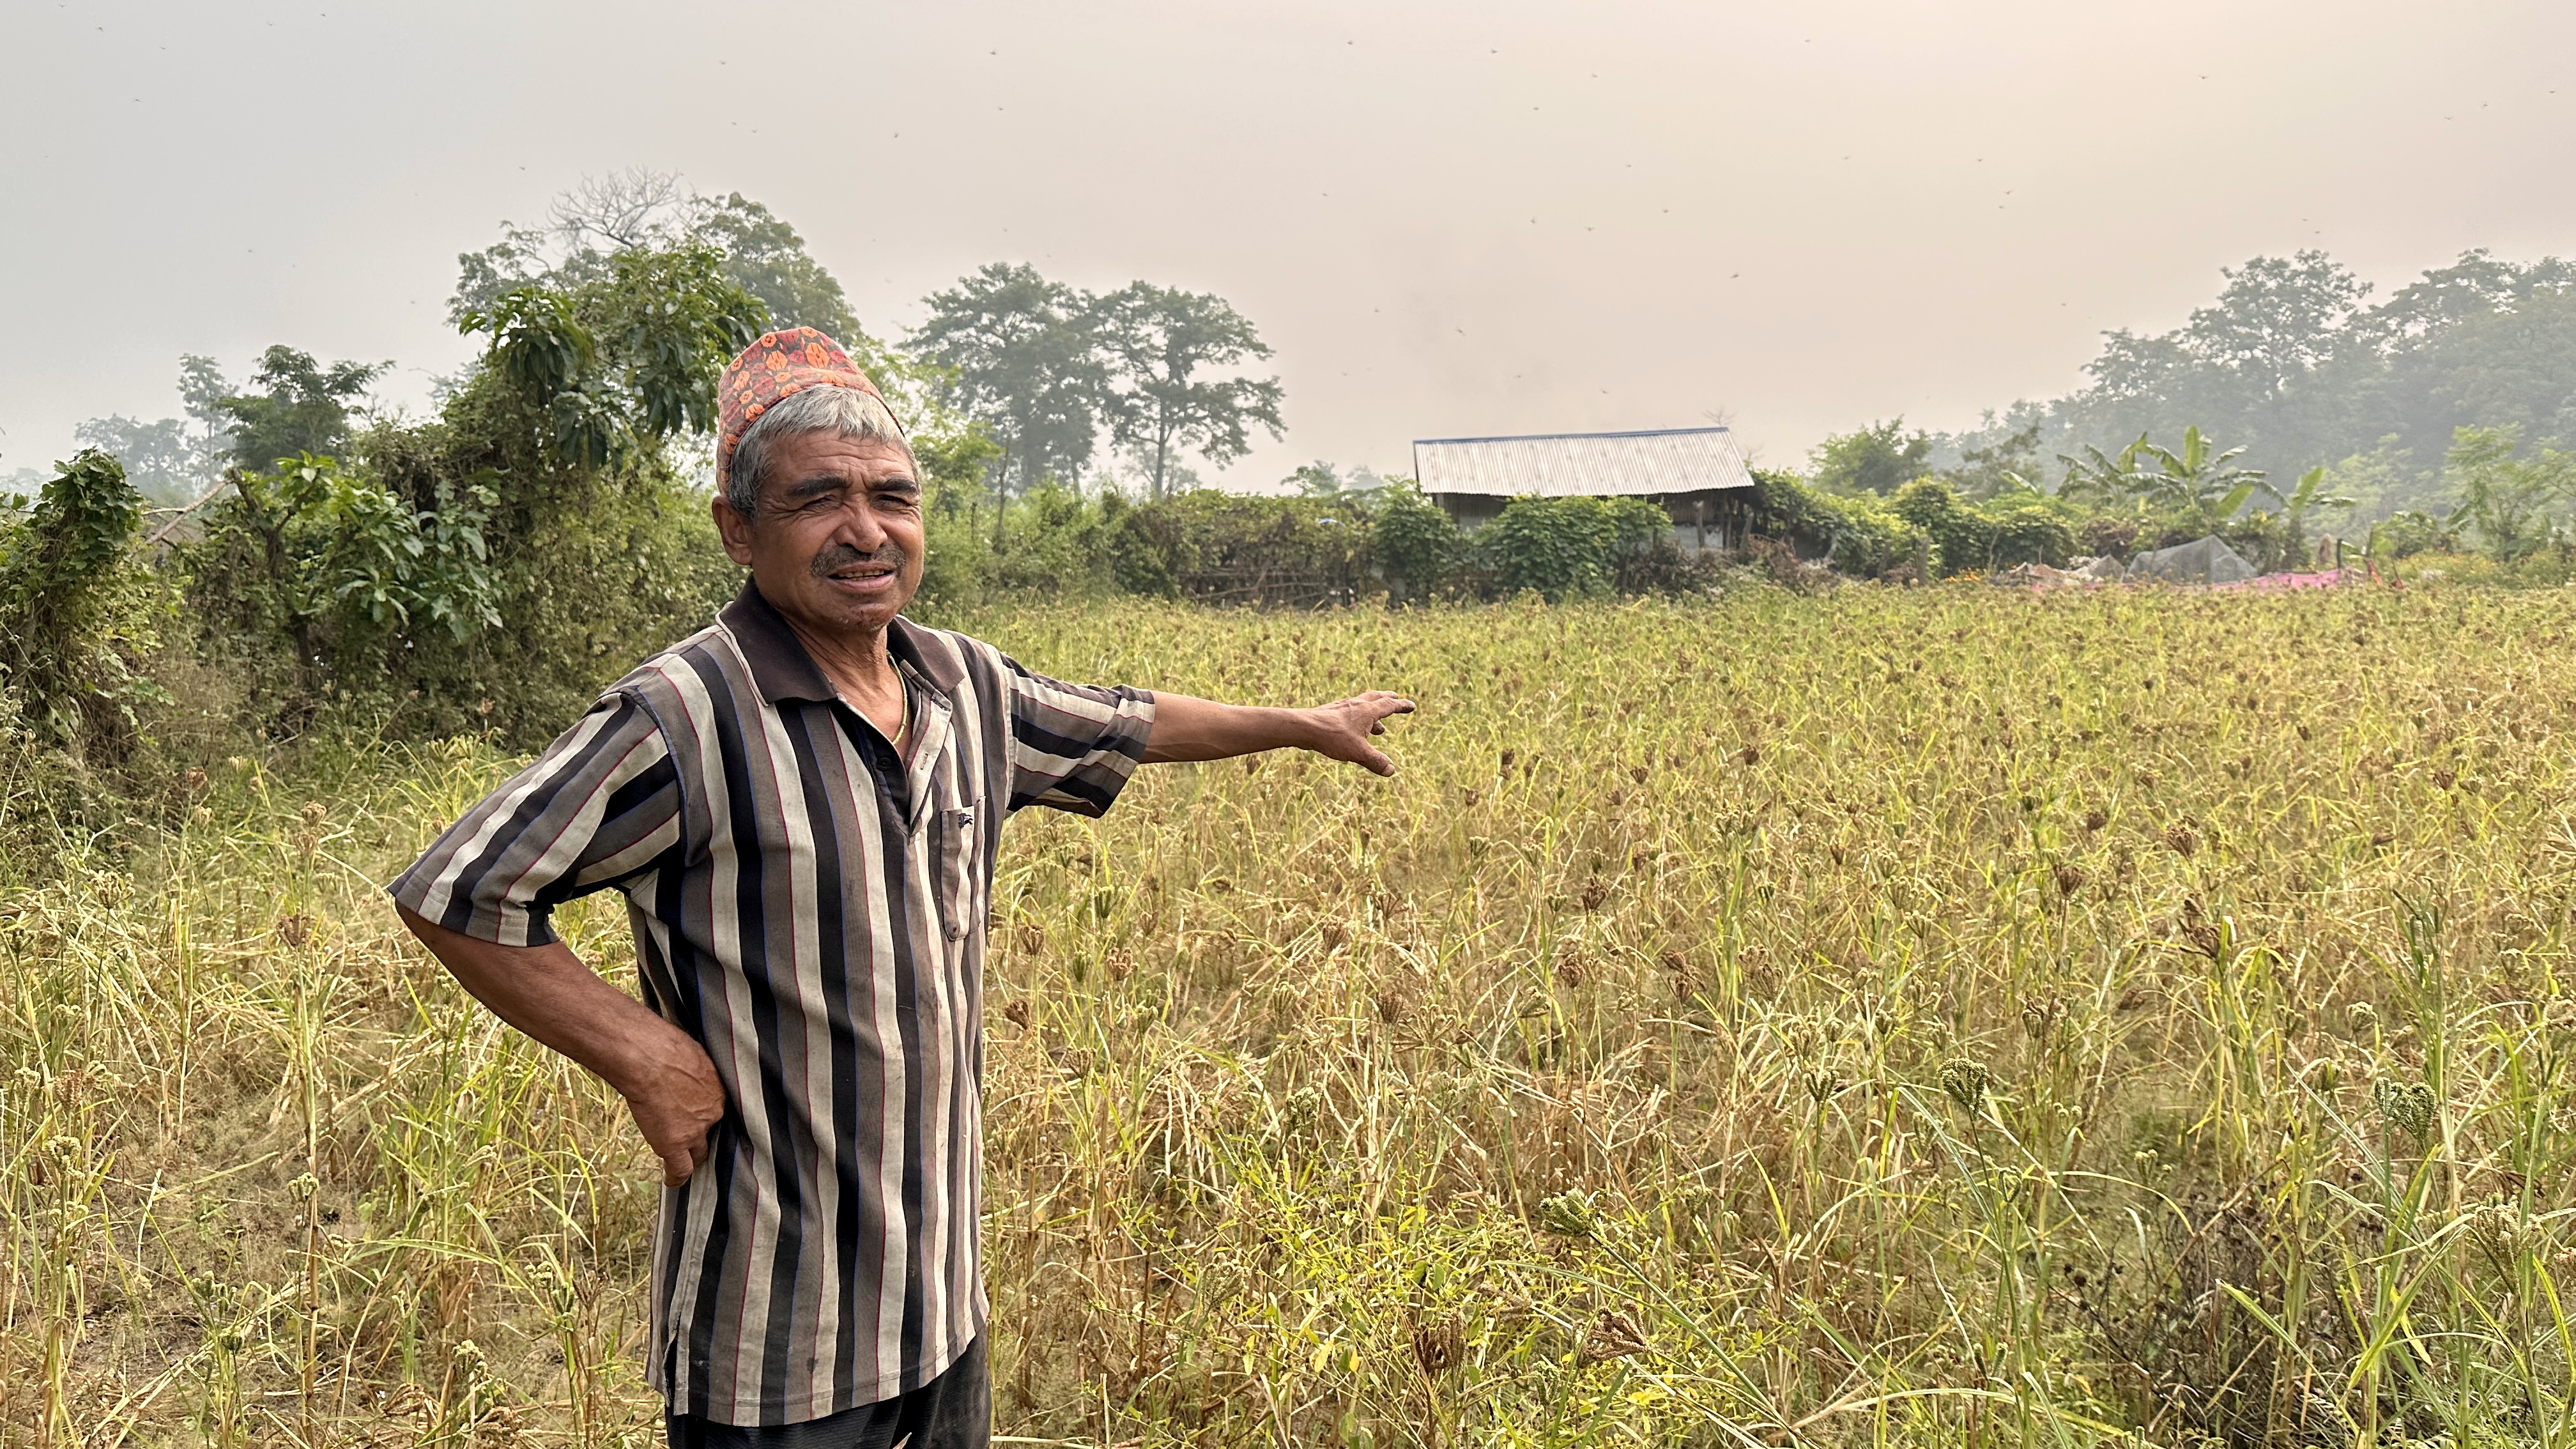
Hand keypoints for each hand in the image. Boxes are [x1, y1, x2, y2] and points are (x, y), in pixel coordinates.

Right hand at [620, 1034, 727, 1185]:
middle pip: (712, 1132)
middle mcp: (714, 1112)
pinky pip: (680, 1168)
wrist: (648, 1057)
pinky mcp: (675, 1143)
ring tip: (683, 1161)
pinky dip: (676, 1177)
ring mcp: (695, 1130)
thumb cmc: (663, 1044)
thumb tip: (686, 1066)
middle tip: (694, 1140)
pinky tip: (672, 1181)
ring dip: (691, 1157)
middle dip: (705, 1137)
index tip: (700, 1116)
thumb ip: (694, 1068)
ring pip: (698, 1152)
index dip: (707, 1115)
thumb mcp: (691, 1052)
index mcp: (719, 1088)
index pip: (717, 1110)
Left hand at [1306, 691, 1416, 776]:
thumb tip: (1391, 770)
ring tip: (1378, 728)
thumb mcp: (1358, 752)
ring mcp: (1342, 707)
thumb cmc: (1333, 737)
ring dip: (1372, 713)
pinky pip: (1349, 713)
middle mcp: (1356, 705)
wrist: (1304, 727)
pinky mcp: (1330, 713)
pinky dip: (1358, 718)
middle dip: (1387, 699)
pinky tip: (1353, 730)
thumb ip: (1375, 761)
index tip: (1411, 705)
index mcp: (1367, 711)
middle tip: (1395, 698)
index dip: (1402, 706)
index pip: (1389, 705)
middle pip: (1376, 698)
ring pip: (1362, 705)